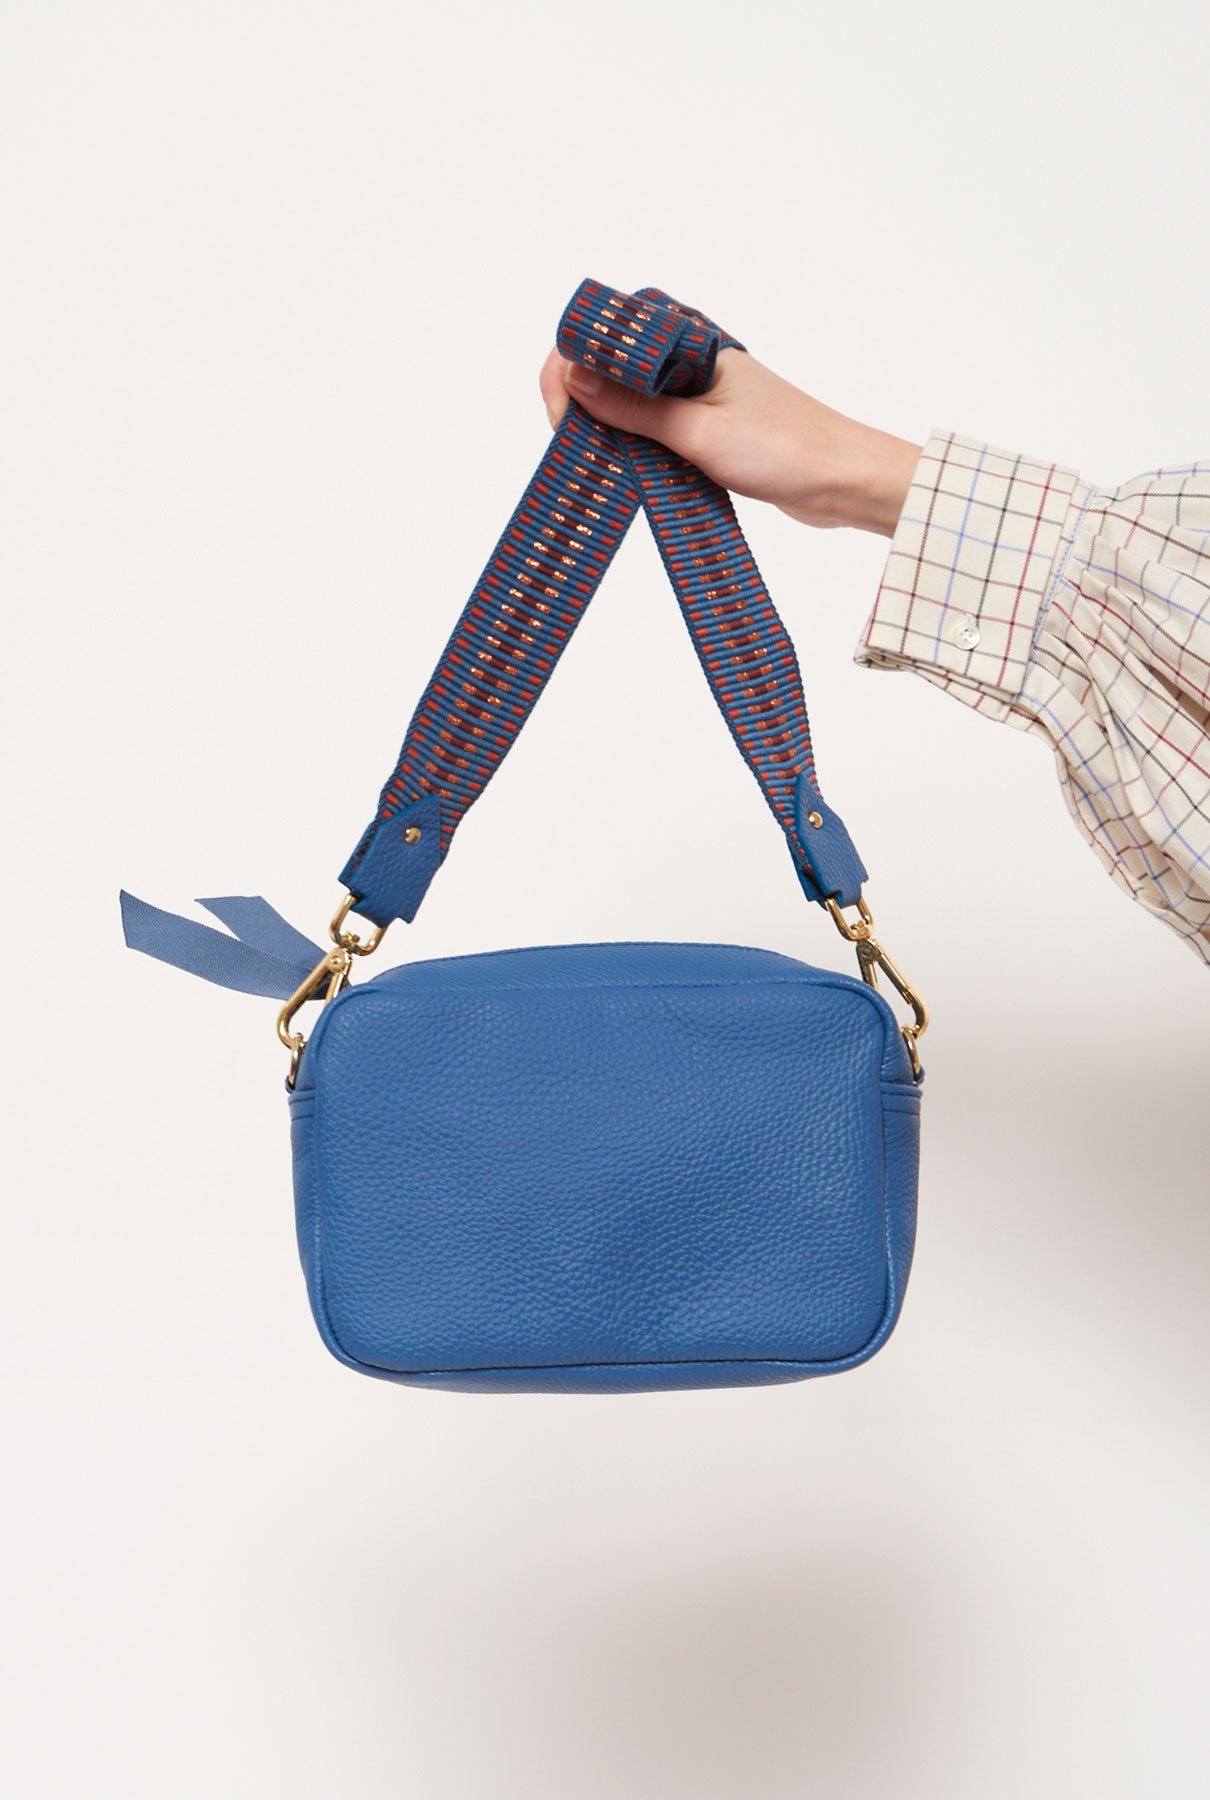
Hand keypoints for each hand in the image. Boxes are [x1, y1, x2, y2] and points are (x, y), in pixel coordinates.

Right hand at [539, 345, 918, 536]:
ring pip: (630, 407)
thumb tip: (574, 380)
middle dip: (582, 405)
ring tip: (595, 467)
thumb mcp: (698, 433)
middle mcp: (689, 367)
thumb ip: (635, 410)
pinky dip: (633, 454)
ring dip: (607, 433)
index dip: (572, 369)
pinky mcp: (705, 436)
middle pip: (611, 371)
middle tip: (573, 451)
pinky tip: (624, 476)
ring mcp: (697, 401)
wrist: (844, 482)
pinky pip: (653, 436)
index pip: (607, 339)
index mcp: (689, 346)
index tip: (563, 418)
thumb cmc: (785, 449)